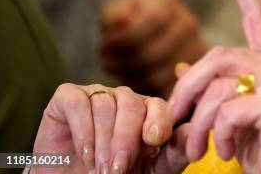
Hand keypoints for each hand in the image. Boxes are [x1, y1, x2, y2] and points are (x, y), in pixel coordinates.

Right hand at [32, 84, 188, 172]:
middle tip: (118, 169)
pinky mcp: (67, 97)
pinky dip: (82, 130)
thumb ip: (174, 152)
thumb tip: (193, 132)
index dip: (158, 121)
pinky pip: (78, 102)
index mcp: (147, 112)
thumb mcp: (152, 170)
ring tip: (99, 168)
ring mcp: (96, 94)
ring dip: (103, 141)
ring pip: (105, 104)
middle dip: (126, 139)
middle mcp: (123, 99)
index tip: (154, 142)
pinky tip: (85, 153)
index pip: (159, 105)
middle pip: (131, 103)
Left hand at [100, 0, 204, 97]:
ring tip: (118, 69)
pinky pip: (164, 90)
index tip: (105, 44)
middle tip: (107, 61)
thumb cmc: (130, 20)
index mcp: (166, 3)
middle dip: (123, 61)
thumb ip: (114, 14)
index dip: (125, 37)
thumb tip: (122, 23)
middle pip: (153, 53)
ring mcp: (194, 50)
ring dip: (131, 76)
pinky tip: (133, 77)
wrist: (155, 34)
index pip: (153, 20)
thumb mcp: (118, 9)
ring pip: (157, 75)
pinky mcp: (191, 75)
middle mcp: (186, 24)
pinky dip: (144, 88)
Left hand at [169, 0, 260, 173]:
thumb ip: (214, 90)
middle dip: (187, 89)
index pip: (257, 16)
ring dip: (199, 123)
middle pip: (217, 57)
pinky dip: (218, 135)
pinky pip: (228, 109)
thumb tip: (180, 66)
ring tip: (201, 148)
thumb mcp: (234, 118)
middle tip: (177, 119)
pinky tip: (226, 151)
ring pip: (218, 87)